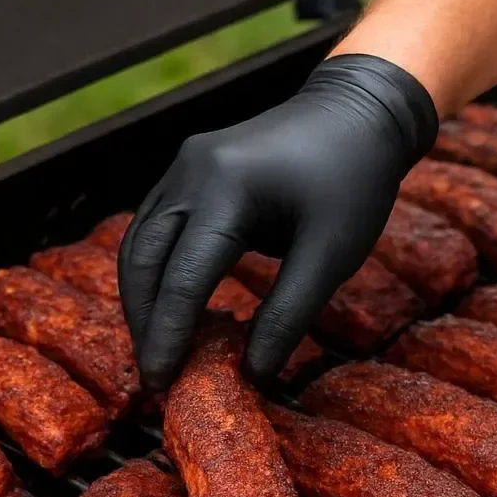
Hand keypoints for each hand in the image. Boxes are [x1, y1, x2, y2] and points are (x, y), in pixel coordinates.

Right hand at [121, 53, 437, 387]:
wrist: (357, 111)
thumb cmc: (353, 180)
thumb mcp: (332, 253)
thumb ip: (289, 314)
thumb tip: (254, 373)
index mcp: (227, 189)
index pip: (183, 279)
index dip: (170, 338)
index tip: (165, 385)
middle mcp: (190, 172)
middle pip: (143, 261)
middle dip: (144, 323)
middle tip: (155, 378)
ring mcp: (182, 166)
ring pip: (139, 244)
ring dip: (143, 299)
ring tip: (158, 349)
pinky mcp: (186, 170)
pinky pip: (154, 227)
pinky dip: (154, 271)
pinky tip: (172, 307)